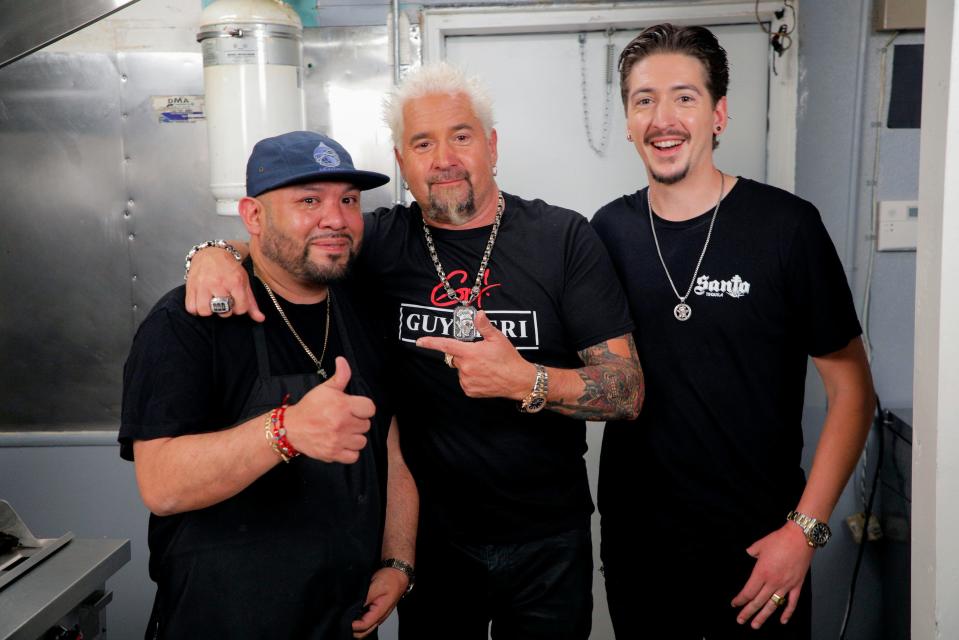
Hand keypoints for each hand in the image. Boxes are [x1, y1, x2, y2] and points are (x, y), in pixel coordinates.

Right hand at [185, 243, 263, 321]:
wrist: (211, 253)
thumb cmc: (230, 269)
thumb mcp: (244, 282)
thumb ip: (251, 303)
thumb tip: (261, 319)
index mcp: (235, 282)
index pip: (240, 309)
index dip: (239, 308)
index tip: (236, 301)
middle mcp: (218, 283)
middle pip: (224, 312)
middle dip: (225, 309)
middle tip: (224, 300)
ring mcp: (203, 285)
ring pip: (205, 312)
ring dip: (209, 310)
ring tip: (212, 302)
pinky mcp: (191, 286)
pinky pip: (191, 308)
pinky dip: (196, 308)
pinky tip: (201, 302)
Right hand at [284, 357, 375, 463]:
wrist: (291, 427)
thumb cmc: (310, 407)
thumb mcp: (325, 388)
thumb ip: (340, 376)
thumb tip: (343, 360)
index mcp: (343, 405)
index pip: (370, 408)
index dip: (363, 408)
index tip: (354, 409)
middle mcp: (342, 423)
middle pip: (366, 425)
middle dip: (357, 422)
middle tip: (344, 420)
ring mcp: (338, 440)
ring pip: (362, 441)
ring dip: (354, 437)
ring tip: (343, 432)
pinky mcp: (333, 454)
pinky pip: (354, 456)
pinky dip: (350, 452)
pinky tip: (342, 444)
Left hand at [351, 567, 407, 637]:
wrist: (398, 575)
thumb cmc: (390, 579)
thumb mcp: (377, 585)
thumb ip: (366, 597)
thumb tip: (354, 607)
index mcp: (380, 611)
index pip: (364, 626)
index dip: (353, 625)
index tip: (344, 619)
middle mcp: (379, 616)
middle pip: (364, 632)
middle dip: (353, 630)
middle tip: (343, 619)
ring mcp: (377, 615)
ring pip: (364, 629)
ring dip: (355, 626)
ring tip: (346, 616)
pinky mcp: (376, 612)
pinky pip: (365, 621)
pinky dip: (357, 620)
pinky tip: (352, 613)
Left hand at [416, 311, 535, 400]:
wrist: (518, 380)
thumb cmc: (508, 358)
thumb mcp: (498, 338)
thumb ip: (484, 326)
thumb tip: (479, 314)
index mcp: (469, 353)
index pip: (446, 345)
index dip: (431, 343)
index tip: (419, 341)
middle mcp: (465, 368)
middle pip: (455, 357)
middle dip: (464, 354)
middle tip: (481, 355)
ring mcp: (467, 381)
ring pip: (460, 370)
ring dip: (468, 367)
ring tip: (485, 367)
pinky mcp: (469, 391)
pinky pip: (465, 381)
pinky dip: (471, 378)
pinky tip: (484, 376)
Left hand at [730, 523, 814, 627]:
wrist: (801, 537)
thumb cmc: (780, 539)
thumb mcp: (760, 545)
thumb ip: (752, 552)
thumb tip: (749, 554)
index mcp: (761, 572)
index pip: (748, 592)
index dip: (740, 600)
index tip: (735, 604)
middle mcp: (773, 582)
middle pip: (758, 602)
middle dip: (748, 612)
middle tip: (740, 620)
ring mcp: (786, 585)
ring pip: (773, 605)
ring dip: (763, 616)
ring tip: (756, 625)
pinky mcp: (797, 585)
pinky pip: (792, 603)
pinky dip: (787, 613)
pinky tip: (782, 620)